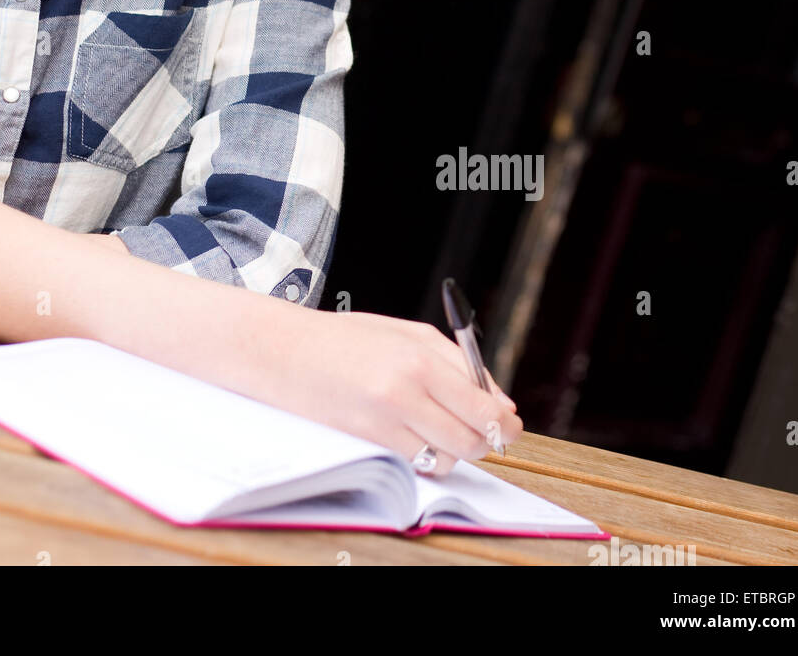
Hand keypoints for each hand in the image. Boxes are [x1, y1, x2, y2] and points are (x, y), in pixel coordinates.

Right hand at [267, 309, 521, 476]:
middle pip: (471, 439)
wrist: (286, 352)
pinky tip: (416, 435)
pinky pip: (418, 464)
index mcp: (419, 359)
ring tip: (440, 427)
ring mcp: (385, 421)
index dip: (505, 422)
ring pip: (447, 457)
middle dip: (485, 439)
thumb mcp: (407, 333)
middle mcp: (405, 393)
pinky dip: (427, 456)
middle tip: (480, 429)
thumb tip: (500, 402)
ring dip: (454, 449)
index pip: (483, 407)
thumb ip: (458, 363)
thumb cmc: (346, 338)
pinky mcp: (369, 441)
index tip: (511, 423)